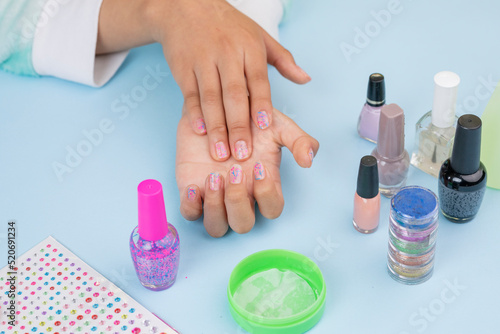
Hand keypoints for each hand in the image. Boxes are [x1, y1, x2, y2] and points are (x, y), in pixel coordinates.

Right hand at [97, 0, 310, 161]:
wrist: (185, 6)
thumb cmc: (228, 25)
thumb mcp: (259, 36)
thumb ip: (283, 59)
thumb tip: (305, 78)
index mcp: (249, 48)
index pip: (258, 80)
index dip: (261, 104)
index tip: (265, 129)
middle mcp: (226, 54)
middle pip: (234, 94)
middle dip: (238, 126)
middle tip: (242, 153)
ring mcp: (203, 60)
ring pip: (211, 98)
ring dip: (216, 127)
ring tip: (221, 152)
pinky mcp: (183, 67)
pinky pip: (190, 94)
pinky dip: (194, 113)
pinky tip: (200, 131)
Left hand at [176, 107, 318, 236]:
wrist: (215, 103)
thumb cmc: (249, 117)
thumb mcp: (278, 125)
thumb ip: (299, 140)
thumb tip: (309, 160)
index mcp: (262, 185)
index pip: (272, 209)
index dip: (266, 195)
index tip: (258, 167)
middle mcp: (240, 196)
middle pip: (243, 225)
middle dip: (238, 203)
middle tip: (234, 171)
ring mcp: (215, 197)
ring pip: (217, 227)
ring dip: (216, 208)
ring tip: (213, 177)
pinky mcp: (191, 191)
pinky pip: (190, 215)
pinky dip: (191, 207)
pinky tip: (195, 186)